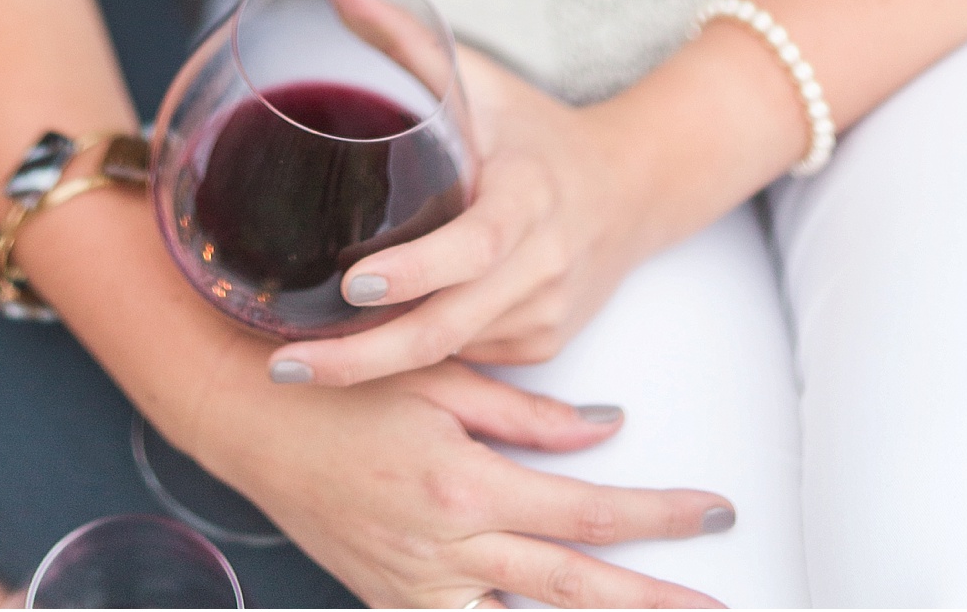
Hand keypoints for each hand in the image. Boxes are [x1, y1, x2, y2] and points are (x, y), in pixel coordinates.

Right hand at [199, 349, 730, 608]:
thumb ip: (528, 414)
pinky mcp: (393, 603)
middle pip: (577, 591)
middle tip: (719, 602)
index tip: (715, 510)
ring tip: (654, 610)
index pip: (587, 513)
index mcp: (463, 489)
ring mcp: (417, 591)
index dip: (660, 515)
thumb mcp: (440, 378)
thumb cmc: (340, 382)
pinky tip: (555, 611)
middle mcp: (446, 554)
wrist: (246, 418)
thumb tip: (606, 427)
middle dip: (656, 598)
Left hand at [285, 45, 652, 385]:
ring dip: (380, 369)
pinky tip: (364, 360)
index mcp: (529, 196)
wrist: (633, 189)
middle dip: (367, 358)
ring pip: (453, 351)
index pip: (473, 244)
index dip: (415, 270)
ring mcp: (545, 313)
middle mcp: (543, 264)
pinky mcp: (542, 344)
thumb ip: (409, 40)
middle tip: (289, 366)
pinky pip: (470, 358)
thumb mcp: (483, 82)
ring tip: (302, 368)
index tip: (353, 286)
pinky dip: (419, 362)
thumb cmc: (538, 131)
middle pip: (449, 326)